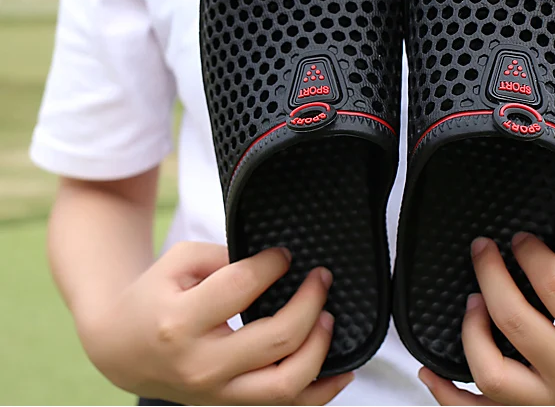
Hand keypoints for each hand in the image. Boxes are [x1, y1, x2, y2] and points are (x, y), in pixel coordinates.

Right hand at [78, 242, 351, 404]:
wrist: (120, 348)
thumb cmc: (153, 297)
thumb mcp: (179, 262)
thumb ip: (225, 257)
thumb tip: (276, 264)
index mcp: (180, 322)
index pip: (242, 287)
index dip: (273, 263)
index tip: (285, 254)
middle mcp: (201, 366)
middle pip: (277, 338)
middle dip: (311, 301)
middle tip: (321, 277)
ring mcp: (217, 394)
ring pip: (286, 383)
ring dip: (320, 347)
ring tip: (328, 316)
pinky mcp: (230, 406)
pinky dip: (320, 392)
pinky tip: (342, 369)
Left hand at [419, 234, 554, 404]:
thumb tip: (521, 264)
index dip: (529, 253)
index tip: (519, 239)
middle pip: (516, 322)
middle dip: (490, 275)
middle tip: (482, 249)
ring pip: (492, 373)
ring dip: (471, 330)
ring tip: (473, 302)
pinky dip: (448, 395)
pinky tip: (430, 368)